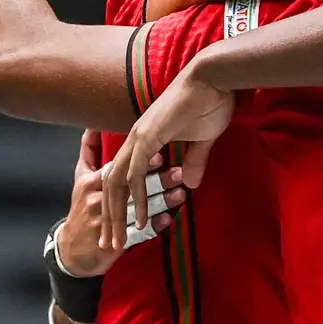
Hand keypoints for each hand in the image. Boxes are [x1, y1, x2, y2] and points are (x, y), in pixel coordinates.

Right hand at [58, 130, 185, 276]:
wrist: (72, 251)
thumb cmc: (81, 208)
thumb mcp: (81, 179)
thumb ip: (89, 152)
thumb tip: (93, 127)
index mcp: (91, 182)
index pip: (118, 168)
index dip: (139, 163)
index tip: (161, 154)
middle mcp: (95, 200)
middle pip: (130, 187)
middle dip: (156, 180)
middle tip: (179, 173)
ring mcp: (103, 222)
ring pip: (136, 209)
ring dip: (160, 201)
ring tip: (182, 194)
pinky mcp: (113, 241)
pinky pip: (138, 234)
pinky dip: (154, 227)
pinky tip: (168, 220)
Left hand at [100, 64, 234, 251]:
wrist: (213, 78)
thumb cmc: (211, 102)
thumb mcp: (202, 140)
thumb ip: (194, 160)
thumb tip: (190, 183)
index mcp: (144, 139)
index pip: (122, 177)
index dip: (119, 204)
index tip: (122, 229)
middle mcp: (135, 140)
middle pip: (111, 185)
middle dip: (109, 218)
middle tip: (110, 245)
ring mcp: (139, 138)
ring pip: (117, 183)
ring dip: (116, 215)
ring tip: (118, 240)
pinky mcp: (149, 138)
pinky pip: (136, 174)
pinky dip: (136, 198)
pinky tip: (139, 218)